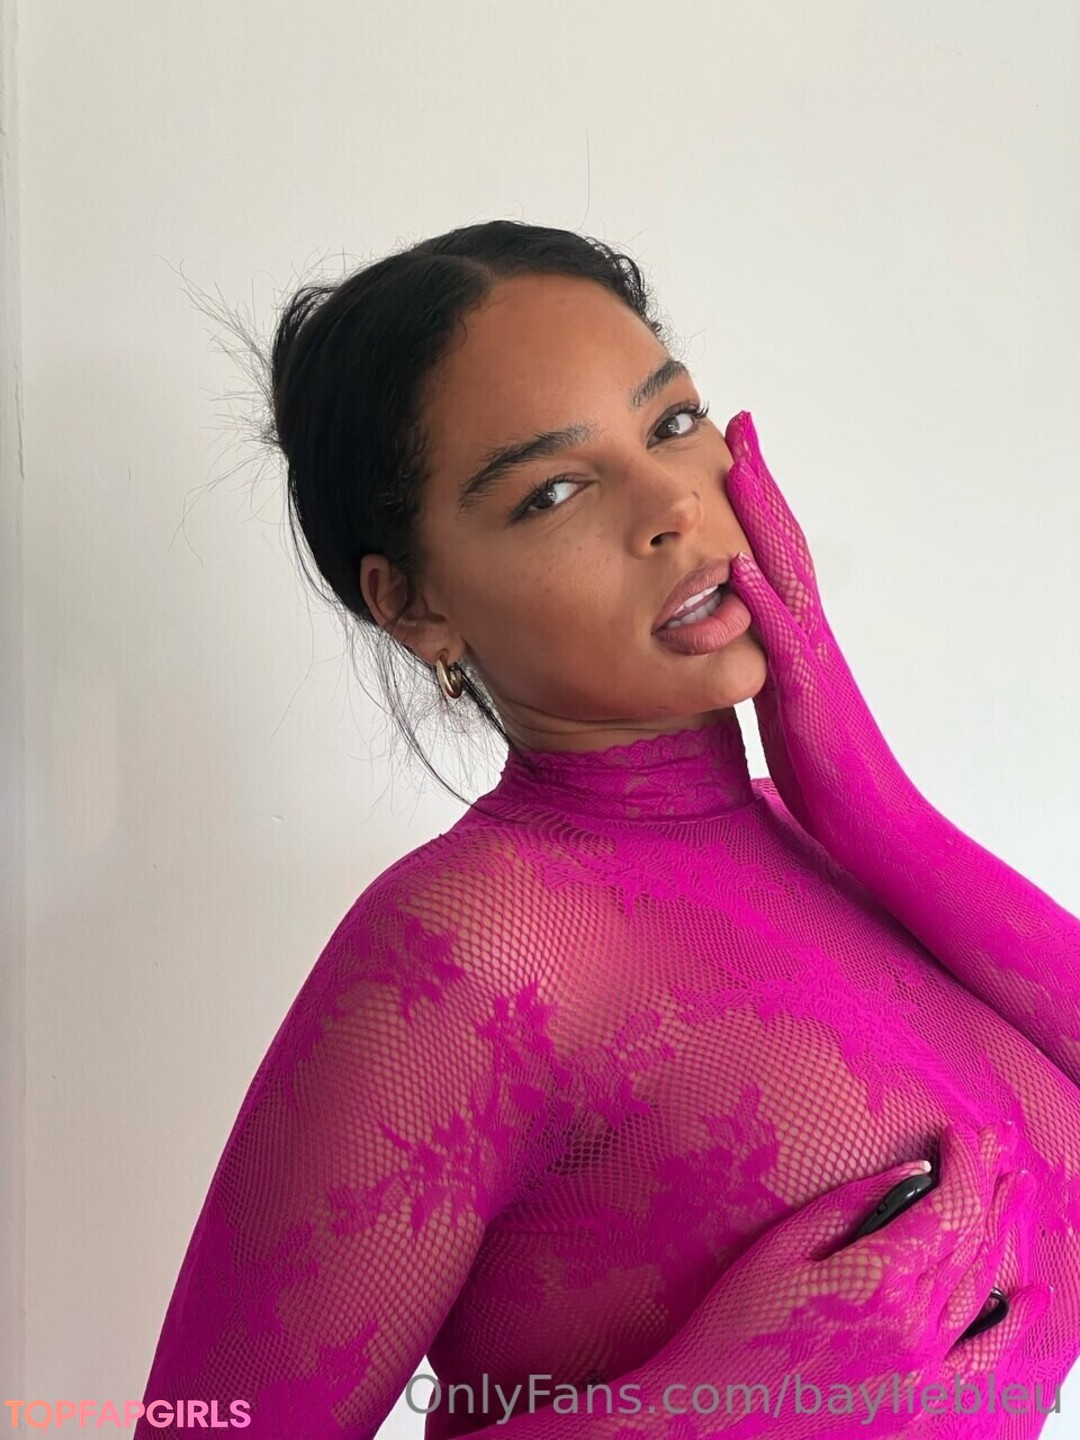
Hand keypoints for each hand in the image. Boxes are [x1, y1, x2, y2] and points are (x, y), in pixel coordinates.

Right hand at [652, 1121, 1048, 1437]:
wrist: (714, 1420)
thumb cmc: (733, 1329)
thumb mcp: (781, 1248)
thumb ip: (851, 1205)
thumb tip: (912, 1172)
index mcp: (876, 1277)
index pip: (947, 1206)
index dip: (962, 1163)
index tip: (958, 1133)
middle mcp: (913, 1325)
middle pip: (972, 1240)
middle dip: (988, 1184)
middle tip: (998, 1145)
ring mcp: (923, 1370)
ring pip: (982, 1288)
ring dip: (1004, 1232)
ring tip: (1016, 1189)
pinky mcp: (920, 1404)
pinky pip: (983, 1360)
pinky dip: (1014, 1326)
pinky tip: (1033, 1296)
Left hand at [723, 411, 927, 879]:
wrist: (870, 826)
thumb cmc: (826, 776)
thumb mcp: (784, 711)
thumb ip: (763, 673)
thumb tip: (732, 649)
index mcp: (800, 641)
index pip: (777, 558)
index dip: (757, 505)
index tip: (734, 453)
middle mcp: (811, 638)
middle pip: (786, 545)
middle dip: (761, 484)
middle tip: (741, 425)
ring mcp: (813, 664)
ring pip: (788, 576)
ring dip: (762, 519)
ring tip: (735, 465)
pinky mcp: (807, 699)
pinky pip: (780, 642)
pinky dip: (759, 600)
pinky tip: (736, 564)